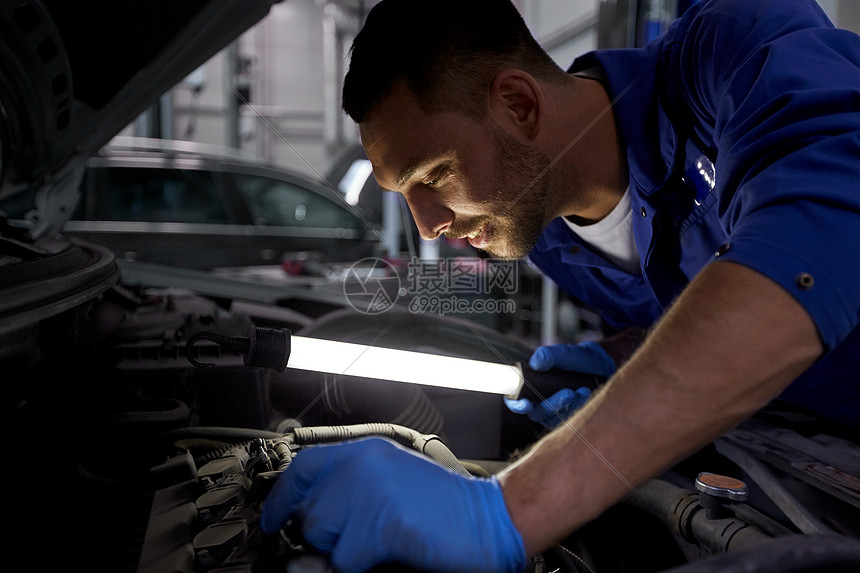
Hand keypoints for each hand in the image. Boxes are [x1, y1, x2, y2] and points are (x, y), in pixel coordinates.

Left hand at [260, 437, 525, 572]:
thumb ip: (349, 492)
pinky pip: (345, 559)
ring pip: (322, 536)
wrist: (489, 520)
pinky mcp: (380, 523)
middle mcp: (362, 465)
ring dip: (344, 549)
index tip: (271, 518)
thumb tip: (306, 518)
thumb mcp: (391, 484)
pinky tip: (393, 548)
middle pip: (310, 510)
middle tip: (362, 537)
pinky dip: (363, 564)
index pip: (304, 468)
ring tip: (381, 540)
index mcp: (366, 452)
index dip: (282, 497)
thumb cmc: (444, 507)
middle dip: (326, 533)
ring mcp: (370, 492)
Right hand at [505, 341, 613, 427]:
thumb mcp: (567, 353)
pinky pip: (570, 422)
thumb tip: (537, 361)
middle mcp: (540, 402)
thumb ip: (552, 355)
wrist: (605, 368)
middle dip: (551, 406)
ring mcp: (555, 413)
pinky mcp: (570, 420)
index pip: (515, 400)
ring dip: (569, 407)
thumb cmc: (581, 360)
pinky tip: (587, 395)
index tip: (526, 403)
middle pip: (536, 413)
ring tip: (583, 390)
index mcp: (531, 385)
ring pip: (554, 419)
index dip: (516, 404)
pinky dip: (579, 409)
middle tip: (568, 393)